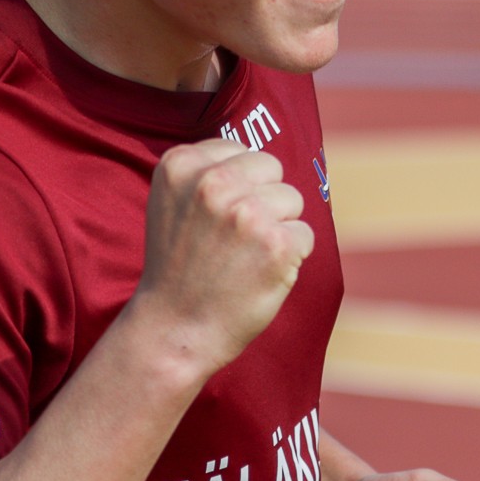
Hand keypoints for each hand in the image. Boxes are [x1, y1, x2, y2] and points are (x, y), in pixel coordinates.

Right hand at [130, 140, 312, 371]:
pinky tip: (260, 273)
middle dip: (263, 199)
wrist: (175, 329)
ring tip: (244, 256)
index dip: (237, 186)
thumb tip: (261, 156)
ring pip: (293, 198)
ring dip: (278, 227)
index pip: (241, 151)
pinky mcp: (277, 244)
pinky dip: (291, 256)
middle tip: (234, 238)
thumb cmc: (179, 266)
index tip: (214, 218)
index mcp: (182, 165)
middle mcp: (213, 182)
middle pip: (271, 167)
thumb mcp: (173, 202)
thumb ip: (207, 170)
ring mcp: (247, 212)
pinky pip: (305, 234)